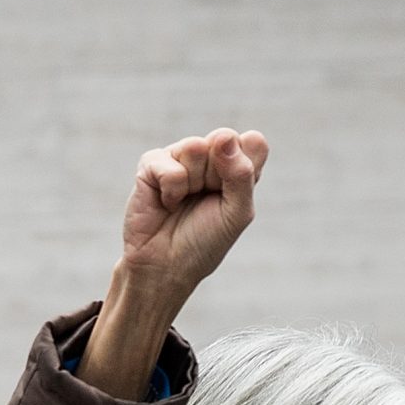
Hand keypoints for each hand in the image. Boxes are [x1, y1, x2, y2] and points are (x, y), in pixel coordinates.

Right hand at [118, 129, 267, 300]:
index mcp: (236, 167)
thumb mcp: (237, 213)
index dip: (243, 167)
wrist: (165, 267)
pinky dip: (170, 188)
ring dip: (192, 181)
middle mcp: (209, 157)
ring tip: (183, 201)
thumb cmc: (203, 243)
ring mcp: (179, 158)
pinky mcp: (151, 165)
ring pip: (195, 146)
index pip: (253, 142)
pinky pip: (167, 161)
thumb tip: (223, 136)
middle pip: (224, 139)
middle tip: (205, 200)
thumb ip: (242, 174)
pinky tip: (166, 203)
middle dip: (216, 176)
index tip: (231, 196)